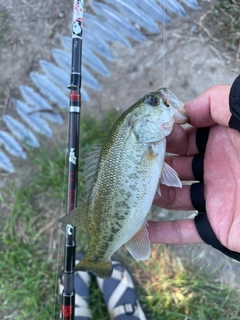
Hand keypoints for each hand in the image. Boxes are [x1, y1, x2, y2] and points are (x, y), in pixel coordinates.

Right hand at [148, 85, 239, 251]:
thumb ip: (218, 102)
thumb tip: (182, 110)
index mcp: (222, 142)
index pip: (184, 135)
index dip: (164, 135)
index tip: (147, 136)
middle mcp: (215, 168)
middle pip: (173, 165)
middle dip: (152, 164)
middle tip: (132, 165)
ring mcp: (214, 197)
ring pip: (172, 196)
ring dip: (150, 194)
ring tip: (129, 191)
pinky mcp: (216, 226)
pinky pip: (184, 231)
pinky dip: (161, 233)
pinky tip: (139, 230)